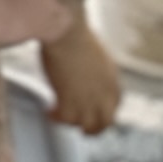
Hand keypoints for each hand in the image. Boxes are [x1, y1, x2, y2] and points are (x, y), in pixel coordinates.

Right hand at [39, 19, 121, 134]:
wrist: (67, 32)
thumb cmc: (77, 36)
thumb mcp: (96, 56)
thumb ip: (96, 72)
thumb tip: (87, 75)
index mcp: (113, 82)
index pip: (114, 107)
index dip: (102, 113)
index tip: (92, 113)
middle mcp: (105, 94)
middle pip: (105, 124)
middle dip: (93, 129)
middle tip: (82, 129)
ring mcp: (88, 99)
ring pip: (85, 126)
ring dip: (72, 123)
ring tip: (59, 118)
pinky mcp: (70, 100)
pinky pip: (64, 119)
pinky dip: (56, 118)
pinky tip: (48, 111)